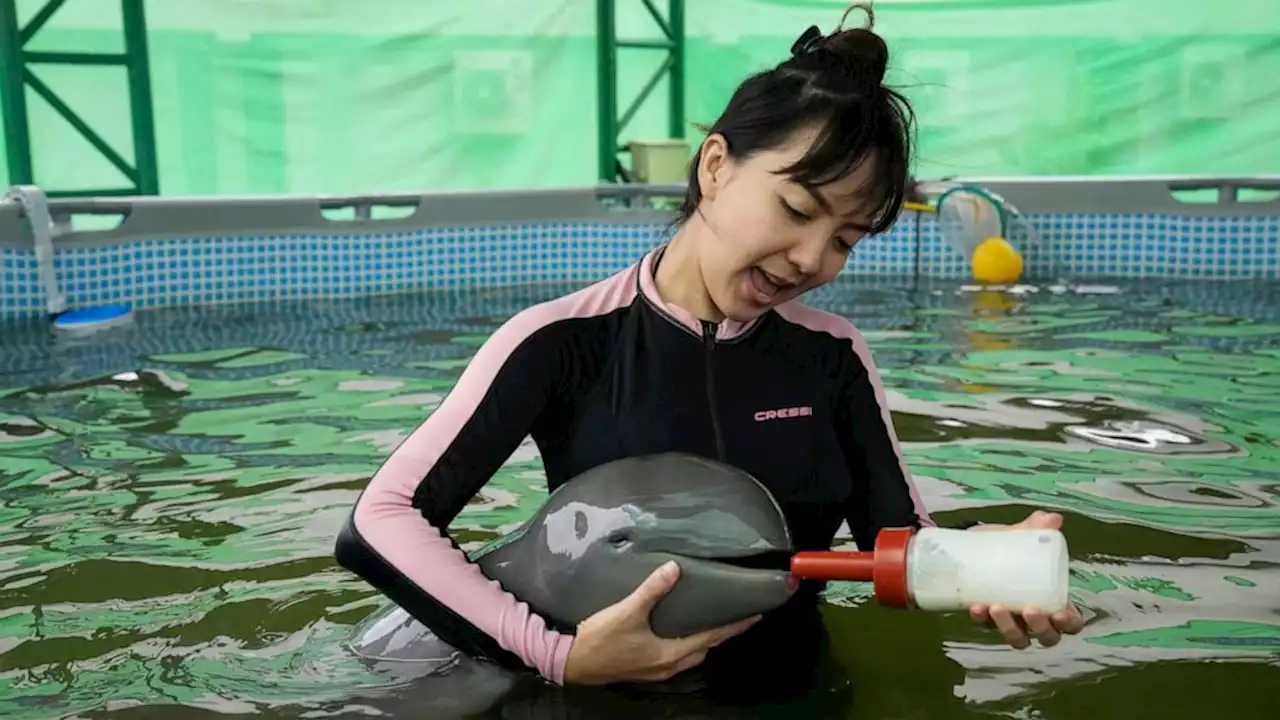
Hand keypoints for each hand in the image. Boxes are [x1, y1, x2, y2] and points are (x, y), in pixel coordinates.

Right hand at [562, 561, 760, 684]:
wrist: (572, 662)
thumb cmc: (602, 638)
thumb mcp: (627, 610)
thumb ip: (652, 589)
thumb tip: (675, 568)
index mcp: (670, 654)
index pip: (712, 637)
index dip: (734, 626)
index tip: (755, 615)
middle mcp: (668, 666)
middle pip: (705, 650)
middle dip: (722, 634)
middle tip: (736, 617)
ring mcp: (656, 671)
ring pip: (691, 656)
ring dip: (703, 641)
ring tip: (711, 621)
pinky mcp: (645, 670)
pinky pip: (676, 658)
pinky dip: (686, 646)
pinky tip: (680, 633)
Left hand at [967, 510, 1085, 648]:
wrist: (972, 544)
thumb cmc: (1007, 544)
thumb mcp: (1021, 535)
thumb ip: (1037, 527)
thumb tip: (1052, 519)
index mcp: (1053, 598)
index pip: (1071, 622)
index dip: (1069, 623)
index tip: (1059, 613)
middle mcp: (1035, 616)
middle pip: (1047, 637)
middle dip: (1040, 628)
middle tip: (1028, 609)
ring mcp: (1011, 620)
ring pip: (1018, 638)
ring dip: (1008, 628)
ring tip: (996, 607)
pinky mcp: (986, 619)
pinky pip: (985, 627)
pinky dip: (981, 620)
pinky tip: (975, 607)